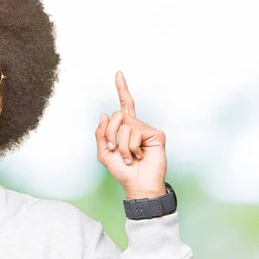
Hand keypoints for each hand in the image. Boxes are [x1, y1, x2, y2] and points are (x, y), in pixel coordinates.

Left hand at [95, 71, 167, 198]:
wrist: (138, 184)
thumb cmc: (123, 171)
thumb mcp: (104, 153)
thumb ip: (101, 134)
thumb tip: (105, 114)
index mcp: (126, 129)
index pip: (125, 106)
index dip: (122, 89)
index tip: (118, 74)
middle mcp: (137, 126)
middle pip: (118, 115)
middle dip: (110, 134)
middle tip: (114, 150)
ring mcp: (147, 129)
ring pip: (125, 127)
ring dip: (121, 146)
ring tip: (129, 158)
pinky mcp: (156, 134)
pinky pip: (135, 134)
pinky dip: (131, 148)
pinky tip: (139, 156)